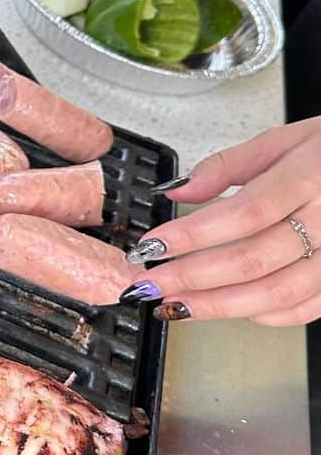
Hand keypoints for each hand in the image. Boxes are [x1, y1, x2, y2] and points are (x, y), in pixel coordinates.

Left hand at [122, 118, 320, 324]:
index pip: (243, 213)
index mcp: (308, 177)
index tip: (152, 245)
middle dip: (192, 278)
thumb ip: (227, 166)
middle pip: (252, 260)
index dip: (193, 234)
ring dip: (220, 306)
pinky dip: (267, 315)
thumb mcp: (283, 139)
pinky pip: (306, 307)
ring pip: (277, 292)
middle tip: (149, 284)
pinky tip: (233, 310)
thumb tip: (177, 191)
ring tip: (177, 305)